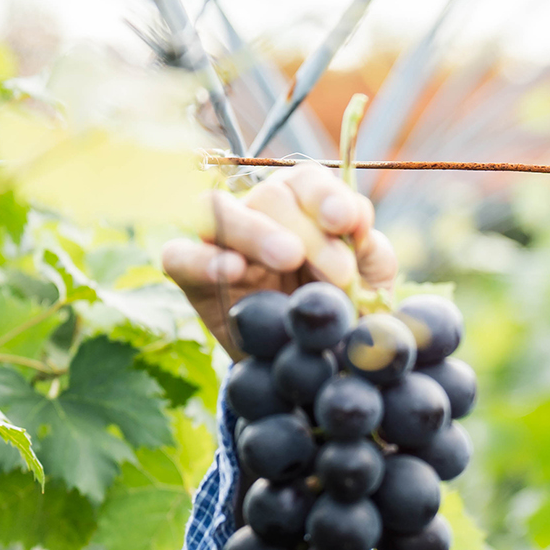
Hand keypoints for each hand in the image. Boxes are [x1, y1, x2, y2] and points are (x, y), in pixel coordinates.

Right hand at [161, 163, 398, 358]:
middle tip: (338, 275)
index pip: (307, 180)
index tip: (346, 222)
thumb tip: (357, 222)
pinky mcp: (193, 278)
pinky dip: (202, 258)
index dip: (326, 194)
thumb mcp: (370, 285)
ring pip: (217, 209)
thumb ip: (370, 250)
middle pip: (271, 196)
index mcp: (305, 208)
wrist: (314, 369)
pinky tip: (232, 270)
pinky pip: (179, 256)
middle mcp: (259, 215)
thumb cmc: (343, 315)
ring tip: (288, 258)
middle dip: (310, 234)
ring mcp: (221, 243)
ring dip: (256, 230)